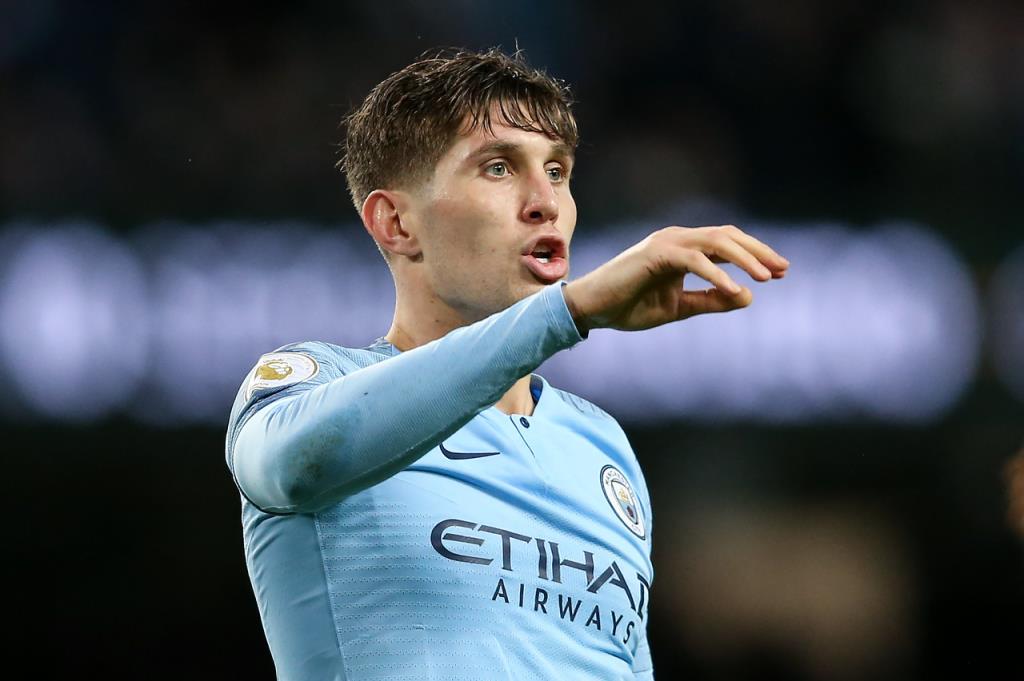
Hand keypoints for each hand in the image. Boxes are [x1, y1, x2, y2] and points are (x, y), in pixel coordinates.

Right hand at [562, 225, 787, 332]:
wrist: (591, 310)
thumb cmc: (629, 307)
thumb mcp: (679, 307)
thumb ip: (711, 301)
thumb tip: (749, 297)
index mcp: (683, 249)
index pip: (727, 244)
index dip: (755, 255)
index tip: (780, 273)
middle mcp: (677, 239)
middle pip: (728, 236)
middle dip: (758, 252)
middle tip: (783, 270)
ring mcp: (666, 243)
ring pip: (716, 242)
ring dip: (744, 259)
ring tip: (766, 278)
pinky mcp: (656, 253)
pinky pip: (694, 260)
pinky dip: (716, 274)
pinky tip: (734, 289)